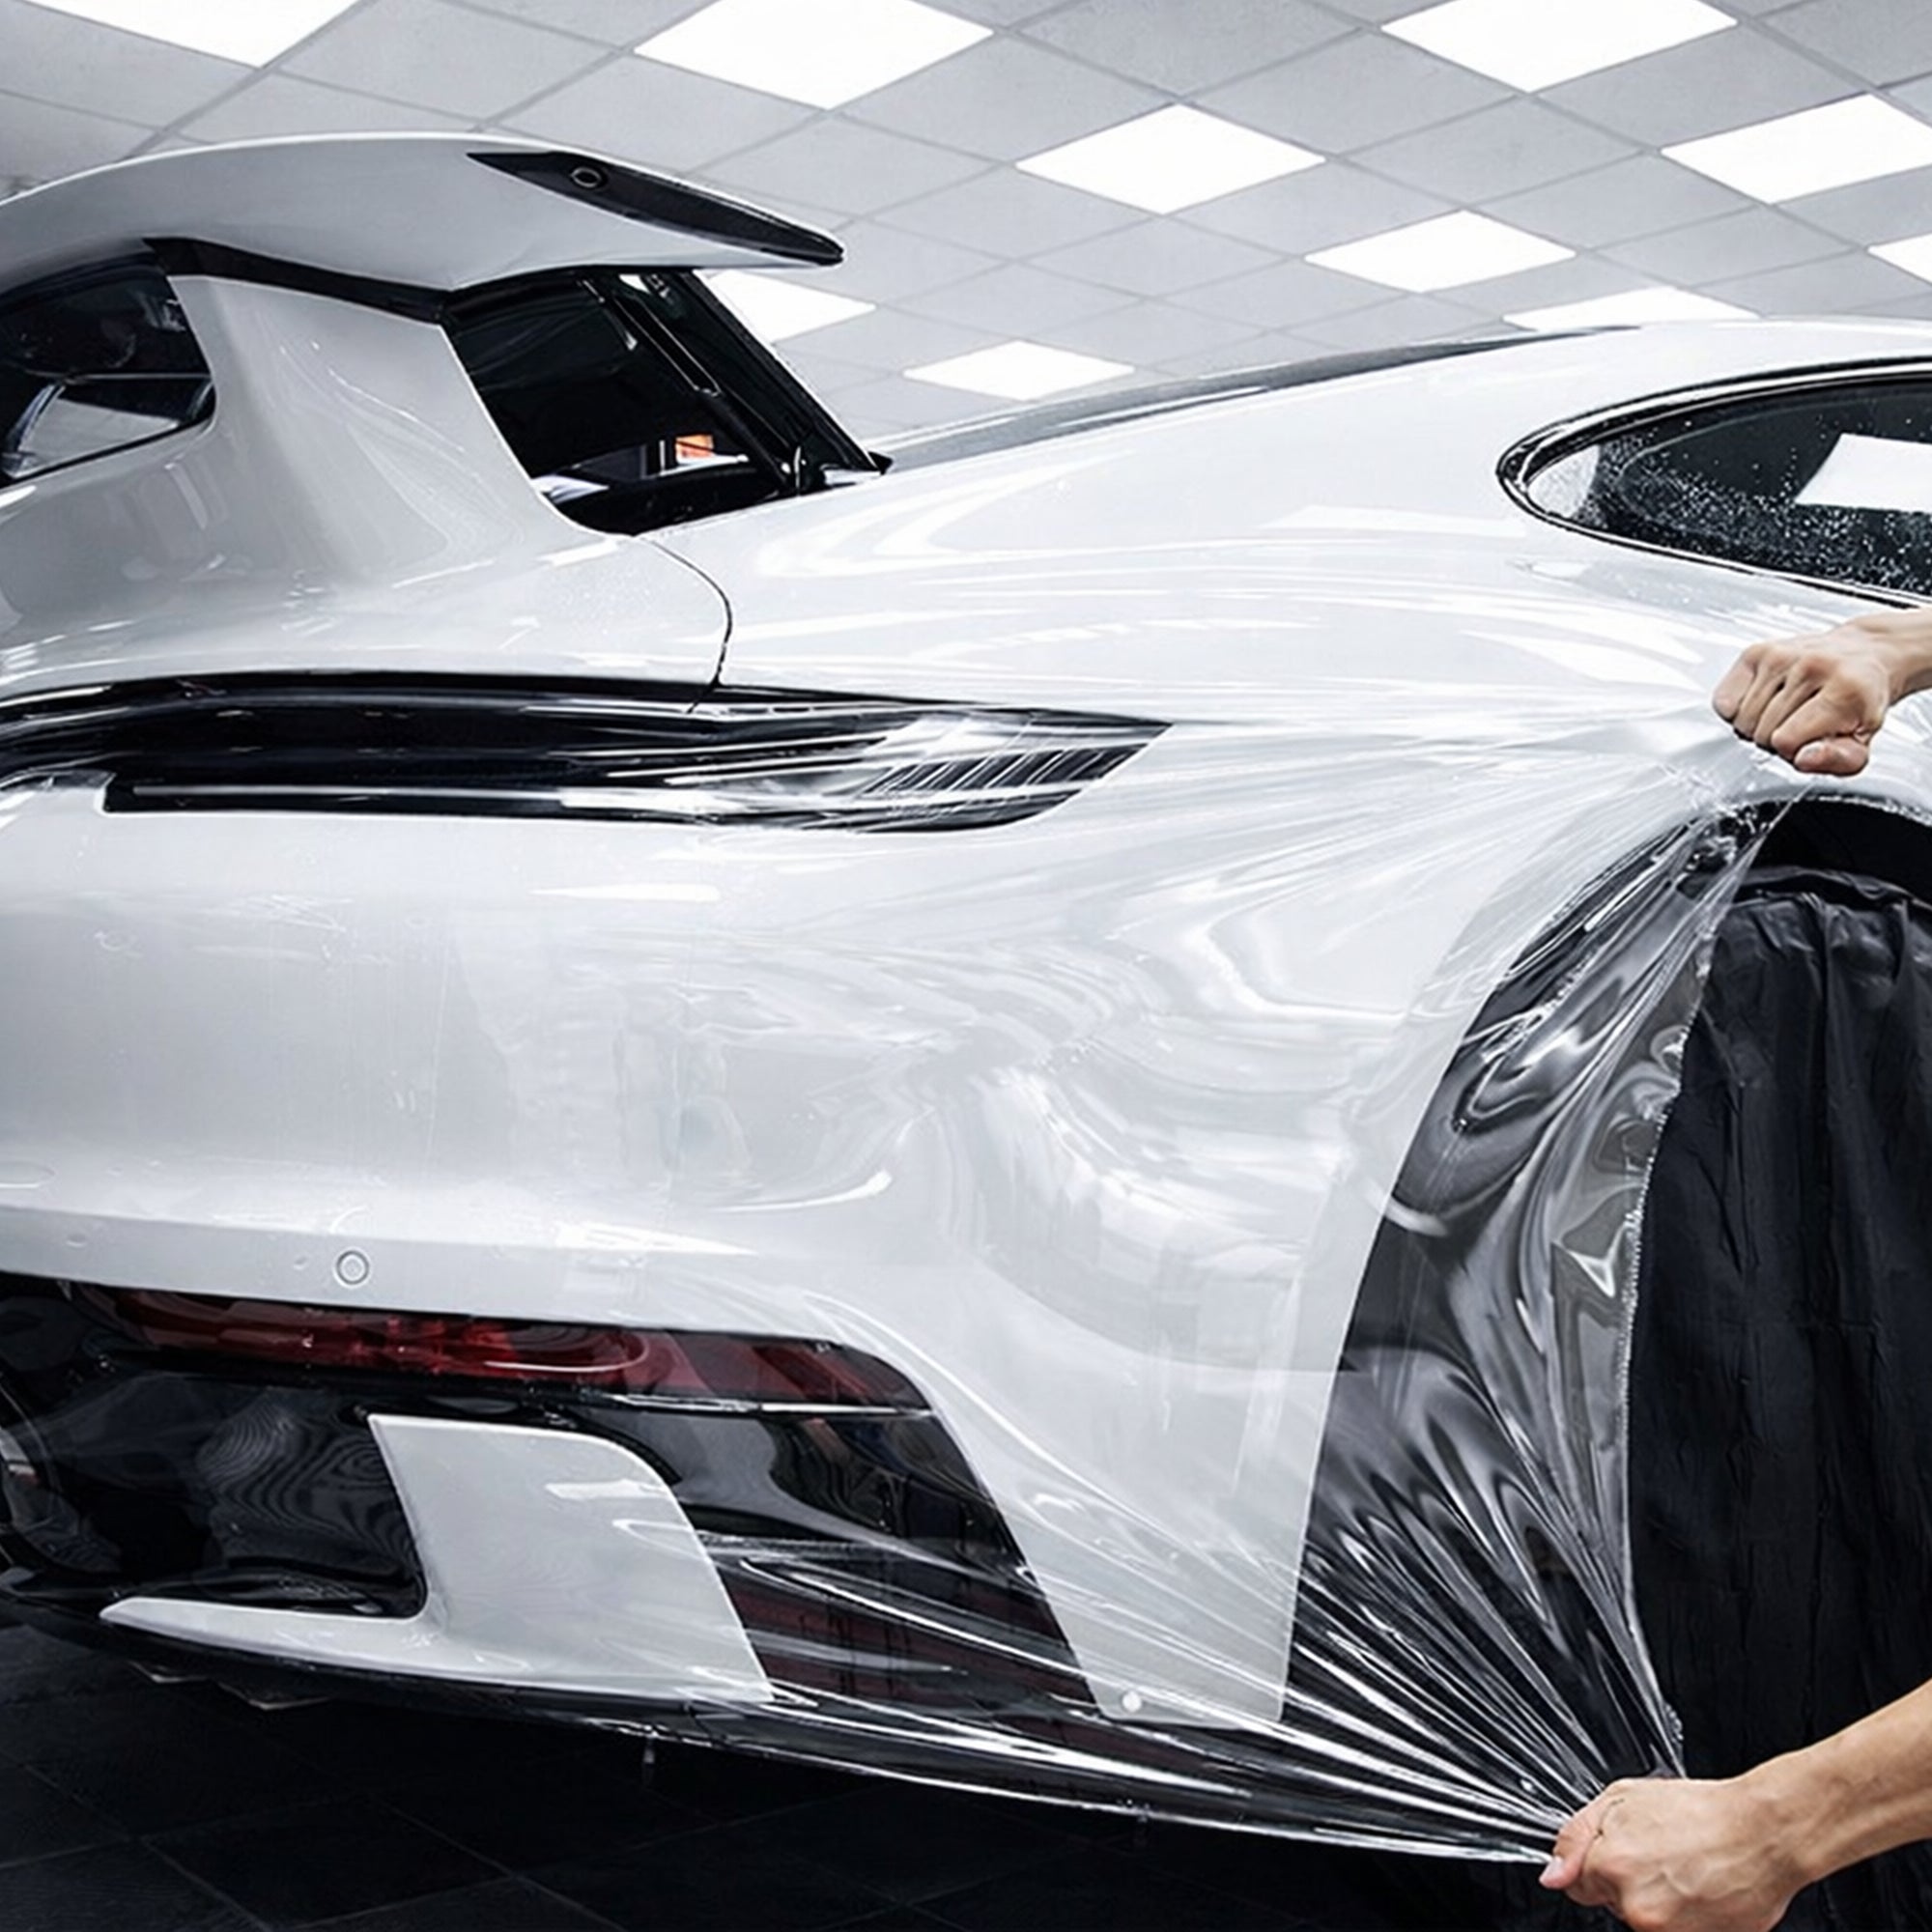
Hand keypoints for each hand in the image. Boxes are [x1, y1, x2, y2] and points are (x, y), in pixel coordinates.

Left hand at [1541, 1778, 1804, 1931]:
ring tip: (1687, 1869)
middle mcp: (1637, 1907)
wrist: (1763, 1832)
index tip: (1623, 1852)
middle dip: (1629, 1881)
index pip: (1578, 1885)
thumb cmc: (1700, 1810)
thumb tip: (1552, 1875)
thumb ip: (1577, 1837)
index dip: (1598, 1864)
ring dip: (1659, 1900)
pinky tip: (1702, 1888)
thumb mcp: (1623, 1799)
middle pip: (1614, 1903)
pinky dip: (1687, 1916)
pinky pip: (1679, 1930)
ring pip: (1646, 1919)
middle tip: (1663, 1853)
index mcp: (1612, 1866)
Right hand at [1713, 610, 1931, 775]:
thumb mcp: (1863, 742)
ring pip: (1742, 720)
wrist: (1863, 655)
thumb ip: (1840, 760)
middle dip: (1776, 739)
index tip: (1812, 739)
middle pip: (1762, 732)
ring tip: (1785, 713)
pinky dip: (1737, 710)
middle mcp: (1813, 664)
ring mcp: (1782, 655)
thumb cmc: (1860, 702)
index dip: (1794, 751)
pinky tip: (1763, 702)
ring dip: (1758, 726)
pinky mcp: (1757, 651)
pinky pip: (1723, 702)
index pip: (1786, 741)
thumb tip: (1805, 759)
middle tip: (1800, 725)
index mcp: (1847, 688)